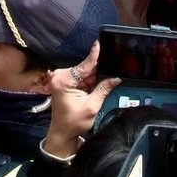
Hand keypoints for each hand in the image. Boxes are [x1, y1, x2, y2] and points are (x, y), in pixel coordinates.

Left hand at [44, 41, 119, 155]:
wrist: (62, 133)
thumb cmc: (72, 122)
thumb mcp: (91, 106)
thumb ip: (103, 89)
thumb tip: (115, 78)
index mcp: (63, 81)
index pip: (84, 65)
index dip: (94, 55)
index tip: (99, 43)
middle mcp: (61, 77)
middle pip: (85, 68)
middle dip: (99, 70)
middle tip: (113, 70)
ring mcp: (63, 79)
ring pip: (85, 73)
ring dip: (95, 77)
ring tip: (106, 80)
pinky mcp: (66, 83)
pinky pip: (82, 78)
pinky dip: (90, 81)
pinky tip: (98, 84)